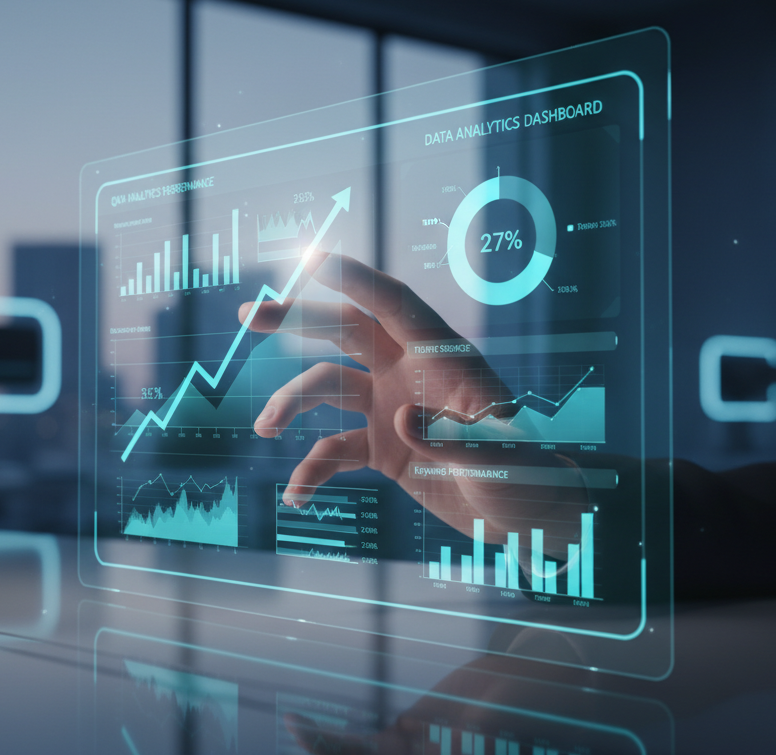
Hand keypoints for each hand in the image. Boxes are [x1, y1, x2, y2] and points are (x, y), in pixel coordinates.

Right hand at [239, 254, 585, 552]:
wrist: (524, 515)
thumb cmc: (527, 476)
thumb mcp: (502, 459)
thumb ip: (454, 438)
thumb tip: (400, 418)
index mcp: (445, 358)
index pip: (396, 306)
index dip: (356, 280)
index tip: (313, 260)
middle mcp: (411, 373)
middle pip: (346, 331)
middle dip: (297, 320)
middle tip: (248, 317)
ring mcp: (392, 408)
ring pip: (328, 386)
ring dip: (291, 403)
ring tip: (265, 428)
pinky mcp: (383, 448)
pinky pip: (334, 450)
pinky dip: (311, 471)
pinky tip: (296, 496)